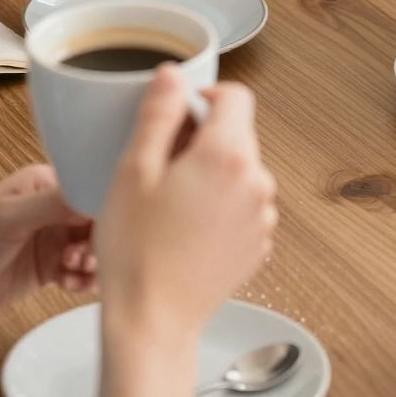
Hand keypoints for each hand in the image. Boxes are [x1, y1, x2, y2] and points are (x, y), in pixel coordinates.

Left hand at [0, 166, 94, 319]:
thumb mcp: (8, 219)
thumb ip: (55, 204)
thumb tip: (101, 191)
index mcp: (42, 184)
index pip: (90, 192)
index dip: (104, 214)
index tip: (104, 235)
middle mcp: (50, 208)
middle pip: (96, 223)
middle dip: (97, 244)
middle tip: (81, 260)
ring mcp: (48, 239)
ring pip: (91, 250)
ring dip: (92, 264)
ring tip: (73, 273)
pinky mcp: (45, 268)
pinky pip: (79, 273)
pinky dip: (81, 281)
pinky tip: (68, 287)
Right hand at [95, 71, 276, 341]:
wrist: (153, 321)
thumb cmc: (136, 250)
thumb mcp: (134, 170)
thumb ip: (158, 114)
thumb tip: (173, 75)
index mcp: (227, 156)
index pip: (236, 96)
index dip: (204, 96)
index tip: (178, 113)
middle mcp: (257, 183)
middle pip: (238, 134)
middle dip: (203, 138)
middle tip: (160, 165)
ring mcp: (262, 217)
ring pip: (240, 171)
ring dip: (211, 173)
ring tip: (170, 203)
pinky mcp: (258, 244)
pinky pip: (243, 206)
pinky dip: (219, 206)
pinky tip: (185, 229)